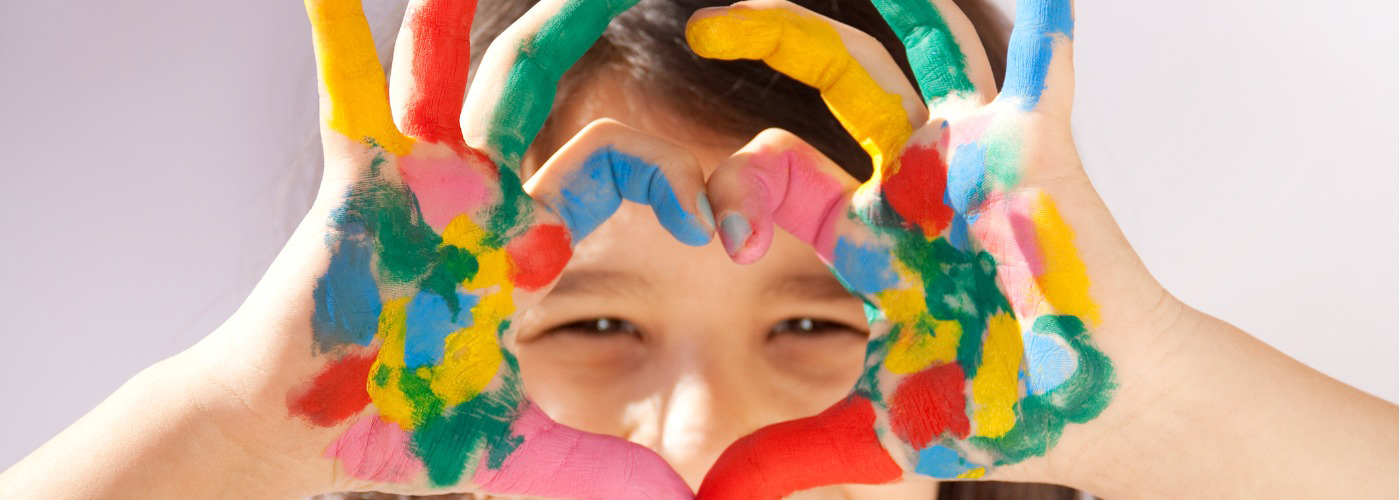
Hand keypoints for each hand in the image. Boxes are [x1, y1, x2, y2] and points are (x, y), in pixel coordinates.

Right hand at [180, 0, 710, 496]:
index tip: (732, 235)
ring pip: (455, 79)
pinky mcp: (358, 187)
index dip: (682, 181)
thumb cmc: (404, 429)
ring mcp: (418, 184)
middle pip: (538, 91)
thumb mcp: (526, 448)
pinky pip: (349, 101)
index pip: (617, 168)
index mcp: (528, 240)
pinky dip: (338, 41)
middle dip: (577, 29)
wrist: (303, 432)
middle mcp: (480, 196)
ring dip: (465, 18)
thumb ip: (603, 471)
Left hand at [689, 0, 1174, 496]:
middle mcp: (913, 178)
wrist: (1099, 410)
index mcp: (869, 230)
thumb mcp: (879, 430)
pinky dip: (1043, 39)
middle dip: (774, 39)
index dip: (737, 188)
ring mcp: (970, 157)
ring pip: (915, 54)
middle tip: (702, 26)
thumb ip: (796, 451)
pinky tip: (1048, 4)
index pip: (781, 174)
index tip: (725, 235)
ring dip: (882, 5)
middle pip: (837, 83)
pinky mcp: (1033, 153)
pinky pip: (1036, 77)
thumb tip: (715, 497)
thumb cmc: (1004, 407)